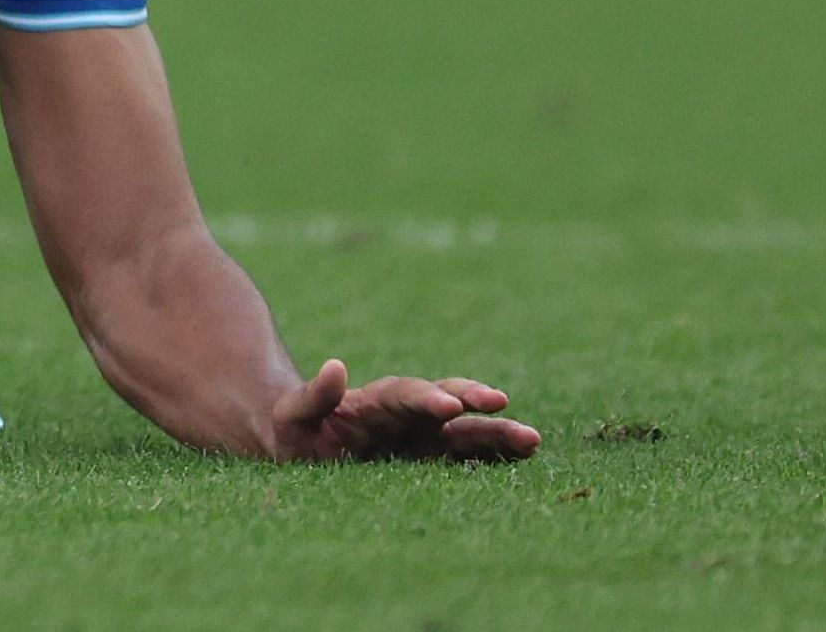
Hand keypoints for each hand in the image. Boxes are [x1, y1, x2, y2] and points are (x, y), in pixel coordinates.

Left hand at [264, 358, 539, 462]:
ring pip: (464, 429)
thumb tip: (335, 366)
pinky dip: (493, 455)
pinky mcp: (430, 459)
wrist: (301, 447)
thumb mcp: (293, 416)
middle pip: (444, 402)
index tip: (449, 405)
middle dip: (472, 402)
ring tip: (532, 440)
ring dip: (496, 432)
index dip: (426, 398)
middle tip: (502, 405)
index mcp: (373, 403)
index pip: (404, 396)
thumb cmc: (294, 432)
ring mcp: (421, 436)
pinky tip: (524, 458)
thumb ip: (312, 397)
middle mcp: (405, 415)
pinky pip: (466, 455)